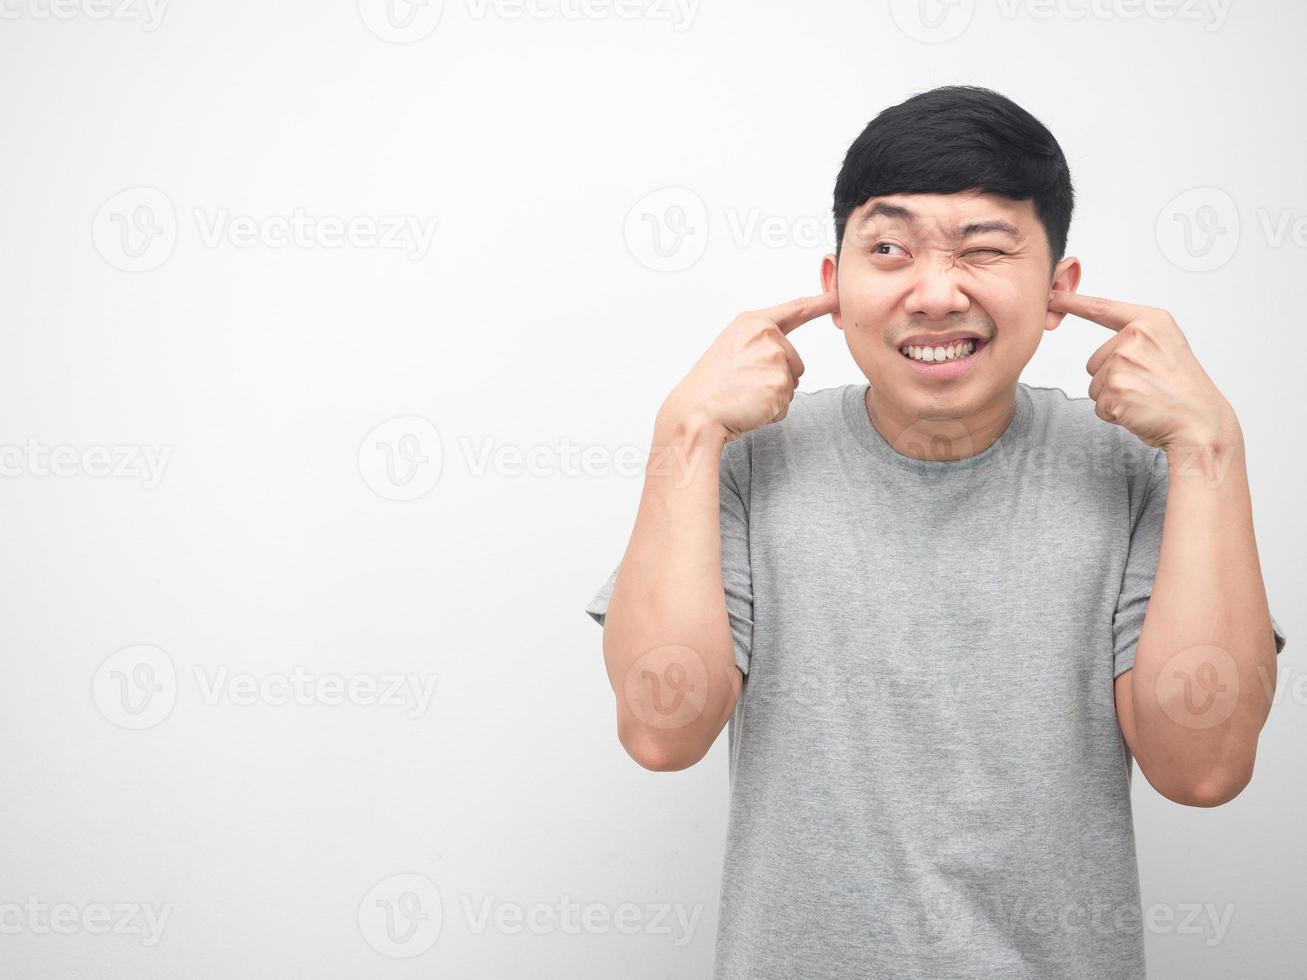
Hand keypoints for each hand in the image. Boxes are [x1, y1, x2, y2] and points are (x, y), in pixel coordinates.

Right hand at [661, 292, 838, 442]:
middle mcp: (766, 335)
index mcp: (752, 322)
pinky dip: (771, 412)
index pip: (796, 310)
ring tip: (744, 395)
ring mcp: (775, 359)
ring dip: (773, 395)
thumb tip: (782, 358)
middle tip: (743, 385)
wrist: (696, 413)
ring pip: (792, 383)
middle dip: (776, 377)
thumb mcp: (731, 349)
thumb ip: (760, 343)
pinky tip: (749, 407)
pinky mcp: (780, 384)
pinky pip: (786, 404)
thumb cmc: (708, 387)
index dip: (821, 302)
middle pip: (794, 360)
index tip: (838, 296)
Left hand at [1048, 290, 1239, 449]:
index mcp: (1151, 322)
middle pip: (1095, 361)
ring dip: (1114, 397)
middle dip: (1114, 379)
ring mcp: (1124, 361)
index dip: (1072, 302)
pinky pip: (1099, 405)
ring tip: (1146, 398)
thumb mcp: (1167, 349)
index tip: (1051, 296)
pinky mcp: (1116, 388)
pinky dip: (1115, 414)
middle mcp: (1136, 337)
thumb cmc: (1184, 391)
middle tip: (1147, 386)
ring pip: (1095, 385)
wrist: (1201, 423)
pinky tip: (1140, 411)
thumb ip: (1137, 339)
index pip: (1102, 309)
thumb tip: (1111, 345)